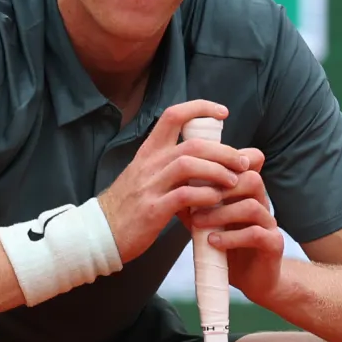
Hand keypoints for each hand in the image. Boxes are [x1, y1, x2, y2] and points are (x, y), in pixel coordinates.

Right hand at [97, 100, 259, 262]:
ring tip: (234, 182)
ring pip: (188, 164)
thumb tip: (210, 160)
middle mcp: (149, 164)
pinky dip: (205, 195)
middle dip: (223, 150)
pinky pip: (184, 195)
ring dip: (218, 171)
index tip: (223, 113)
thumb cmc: (129, 207)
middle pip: (191, 143)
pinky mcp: (152, 210)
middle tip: (243, 161)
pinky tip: (216, 201)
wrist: (99, 233)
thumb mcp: (147, 178)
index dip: (200, 108)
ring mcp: (149, 186)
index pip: (173, 116)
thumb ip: (175, 168)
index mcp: (148, 152)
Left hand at [186, 169, 283, 304]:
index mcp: (248, 194)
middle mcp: (262, 204)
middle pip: (252, 179)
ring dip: (221, 214)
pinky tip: (213, 242)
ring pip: (252, 206)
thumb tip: (171, 191)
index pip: (244, 166)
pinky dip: (231, 237)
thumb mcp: (208, 225)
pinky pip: (256, 234)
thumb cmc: (229, 248)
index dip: (222, 166)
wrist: (253, 280)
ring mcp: (270, 223)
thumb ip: (196, 207)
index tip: (194, 177)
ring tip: (198, 224)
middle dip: (220, 188)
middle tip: (193, 200)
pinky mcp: (274, 244)